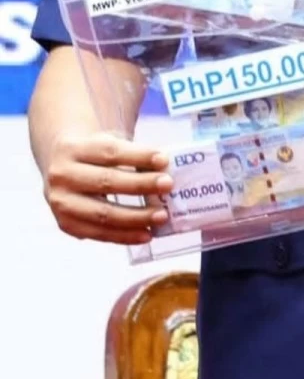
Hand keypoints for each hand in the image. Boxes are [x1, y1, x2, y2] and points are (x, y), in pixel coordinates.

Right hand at [42, 132, 174, 245]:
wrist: (61, 167)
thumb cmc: (95, 154)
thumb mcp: (108, 142)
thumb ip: (133, 154)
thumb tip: (166, 171)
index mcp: (74, 148)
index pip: (110, 152)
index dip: (138, 156)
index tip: (164, 160)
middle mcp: (62, 175)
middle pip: (106, 181)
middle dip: (140, 184)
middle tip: (168, 185)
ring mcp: (60, 202)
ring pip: (102, 212)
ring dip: (135, 217)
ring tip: (162, 216)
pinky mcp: (65, 224)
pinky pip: (98, 233)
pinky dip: (124, 236)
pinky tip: (146, 234)